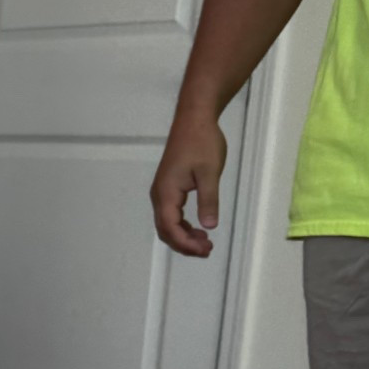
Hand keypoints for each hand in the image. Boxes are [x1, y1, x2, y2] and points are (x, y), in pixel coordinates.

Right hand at [151, 107, 226, 256]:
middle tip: (208, 249)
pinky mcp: (168, 188)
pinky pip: (171, 214)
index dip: (186, 243)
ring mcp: (162, 192)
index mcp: (166, 193)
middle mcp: (159, 195)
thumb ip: (208, 200)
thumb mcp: (209, 173)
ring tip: (205, 242)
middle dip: (184, 244)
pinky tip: (198, 227)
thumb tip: (209, 226)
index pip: (170, 228)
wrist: (194, 119)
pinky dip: (183, 225)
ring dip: (184, 236)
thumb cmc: (202, 142)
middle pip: (165, 230)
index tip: (205, 249)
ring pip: (167, 224)